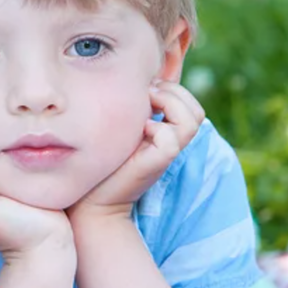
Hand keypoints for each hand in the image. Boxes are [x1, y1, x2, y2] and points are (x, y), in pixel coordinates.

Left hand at [71, 81, 204, 223]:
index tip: (145, 88)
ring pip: (192, 119)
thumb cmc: (100, 164)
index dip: (172, 89)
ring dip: (170, 103)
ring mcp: (167, 154)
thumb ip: (133, 113)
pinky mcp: (159, 163)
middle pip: (196, 110)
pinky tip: (138, 131)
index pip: (189, 104)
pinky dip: (157, 127)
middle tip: (147, 92)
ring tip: (146, 107)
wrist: (92, 201)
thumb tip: (137, 86)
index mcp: (165, 134)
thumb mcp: (120, 131)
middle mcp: (171, 143)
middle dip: (174, 91)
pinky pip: (171, 137)